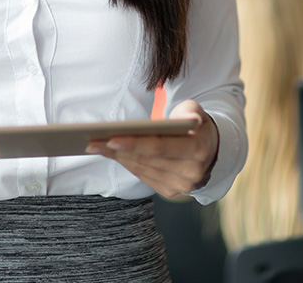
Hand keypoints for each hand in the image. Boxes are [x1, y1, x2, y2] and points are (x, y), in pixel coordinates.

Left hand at [85, 100, 218, 199]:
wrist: (210, 150)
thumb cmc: (195, 124)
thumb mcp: (197, 112)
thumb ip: (190, 111)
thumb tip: (183, 118)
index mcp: (197, 150)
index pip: (160, 147)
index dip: (134, 143)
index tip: (111, 137)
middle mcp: (190, 172)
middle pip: (146, 159)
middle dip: (117, 149)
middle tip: (92, 140)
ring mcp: (180, 185)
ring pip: (142, 169)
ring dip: (117, 157)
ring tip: (95, 145)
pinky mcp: (170, 191)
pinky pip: (143, 176)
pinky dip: (126, 163)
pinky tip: (111, 153)